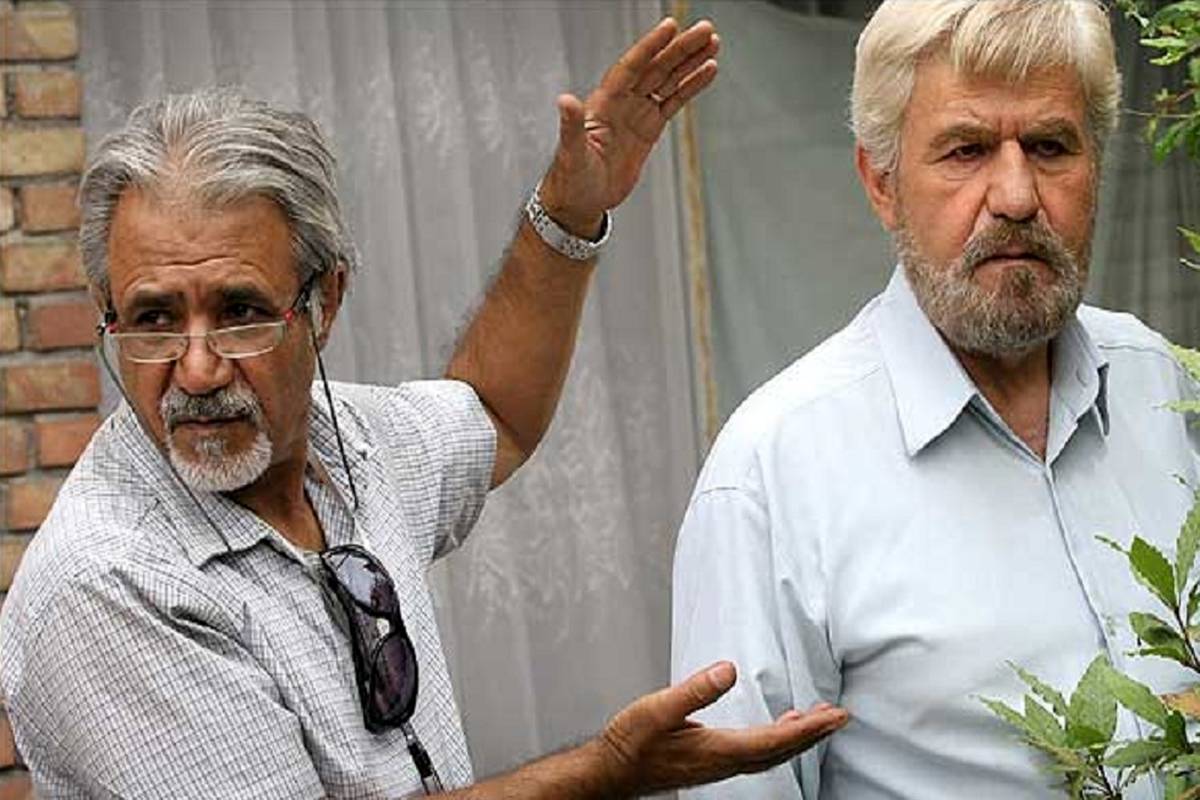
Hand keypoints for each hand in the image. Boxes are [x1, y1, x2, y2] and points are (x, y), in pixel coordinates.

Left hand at [538, 17, 719, 235]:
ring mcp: (637, 113)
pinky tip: (706, 73)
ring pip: (667, 80)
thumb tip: (566, 101)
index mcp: (603, 103)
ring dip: (689, 62)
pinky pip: (673, 101)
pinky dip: (690, 87)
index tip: (670, 27)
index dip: (650, 47)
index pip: (631, 67)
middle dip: (680, 49)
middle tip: (704, 31)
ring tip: (712, 44)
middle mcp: (622, 102)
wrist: (580, 201)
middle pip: (656, 68)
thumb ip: (571, 127)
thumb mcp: (571, 154)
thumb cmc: (570, 179)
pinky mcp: (649, 129)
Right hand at [595, 661, 848, 795]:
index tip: (835, 716)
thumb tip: (728, 669)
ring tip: (820, 719)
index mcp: (717, 750)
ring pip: (770, 753)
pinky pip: (757, 753)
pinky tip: (780, 726)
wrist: (612, 770)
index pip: (773, 740)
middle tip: (841, 717)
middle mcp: (725, 762)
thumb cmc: (631, 742)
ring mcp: (719, 765)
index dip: (807, 729)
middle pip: (780, 750)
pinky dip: (777, 739)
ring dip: (798, 737)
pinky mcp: (712, 761)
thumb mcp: (658, 709)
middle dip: (813, 734)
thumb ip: (695, 690)